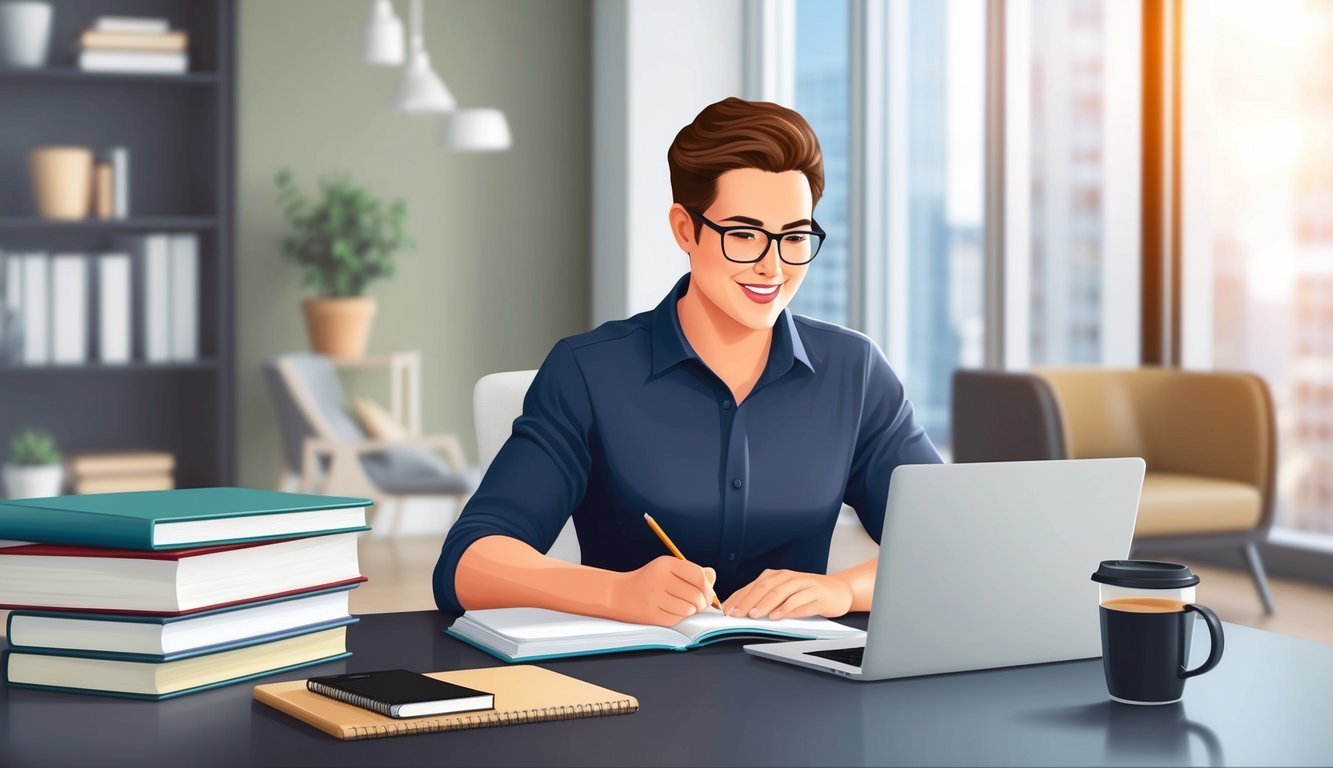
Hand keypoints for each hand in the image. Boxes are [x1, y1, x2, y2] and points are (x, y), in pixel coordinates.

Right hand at [606, 556, 716, 626]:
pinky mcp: (651, 614)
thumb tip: (712, 575)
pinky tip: (669, 611)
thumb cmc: (648, 581)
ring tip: (681, 606)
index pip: (698, 575)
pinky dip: (678, 617)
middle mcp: (659, 579)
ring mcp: (654, 598)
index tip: (708, 593)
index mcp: (665, 564)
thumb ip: (691, 572)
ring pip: (689, 609)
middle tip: (699, 605)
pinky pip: (677, 619)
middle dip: (702, 603)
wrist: (617, 595)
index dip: (708, 587)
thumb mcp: (667, 570)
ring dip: (689, 611)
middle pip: (697, 595)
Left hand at [721, 569, 853, 619]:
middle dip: (748, 602)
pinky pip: (800, 603)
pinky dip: (788, 610)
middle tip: (737, 614)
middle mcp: (789, 578)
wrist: (837, 590)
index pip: (754, 586)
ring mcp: (803, 585)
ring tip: (755, 615)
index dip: (739, 598)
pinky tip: (779, 616)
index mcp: (777, 576)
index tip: (727, 610)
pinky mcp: (817, 595)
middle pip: (765, 588)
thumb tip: (740, 609)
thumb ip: (765, 598)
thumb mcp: (784, 592)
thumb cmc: (806, 592)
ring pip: (781, 593)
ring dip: (766, 605)